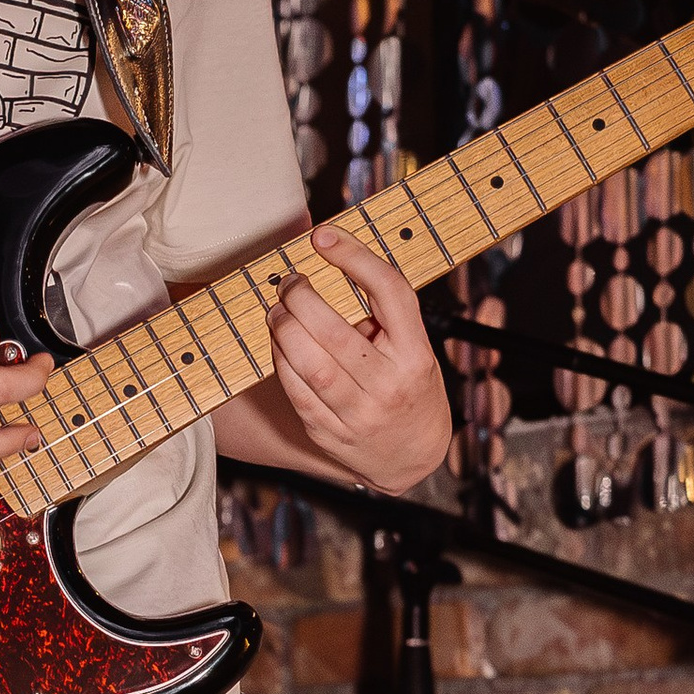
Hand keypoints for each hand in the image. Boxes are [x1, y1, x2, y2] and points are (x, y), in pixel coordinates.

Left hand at [268, 225, 452, 496]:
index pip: (389, 292)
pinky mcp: (329, 433)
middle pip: (336, 331)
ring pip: (310, 365)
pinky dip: (281, 361)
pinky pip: (296, 391)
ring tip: (277, 310)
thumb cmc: (409, 387)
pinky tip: (278, 342)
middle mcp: (390, 385)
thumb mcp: (414, 349)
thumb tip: (328, 264)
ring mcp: (359, 414)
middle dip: (302, 298)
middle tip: (290, 282)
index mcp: (416, 354)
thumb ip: (383, 316)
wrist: (413, 456)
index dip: (354, 257)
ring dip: (284, 328)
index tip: (324, 237)